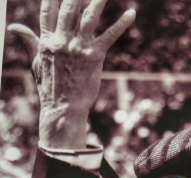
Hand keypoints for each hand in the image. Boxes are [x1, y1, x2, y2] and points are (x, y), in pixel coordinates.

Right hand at [8, 0, 134, 147]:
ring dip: (98, 1)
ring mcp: (78, 47)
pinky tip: (131, 13)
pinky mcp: (94, 56)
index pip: (49, 12)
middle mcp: (62, 41)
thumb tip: (13, 27)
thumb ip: (29, 41)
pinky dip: (121, 24)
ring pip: (89, 17)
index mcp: (47, 41)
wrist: (63, 107)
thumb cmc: (51, 87)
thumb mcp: (36, 62)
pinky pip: (110, 35)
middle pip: (69, 9)